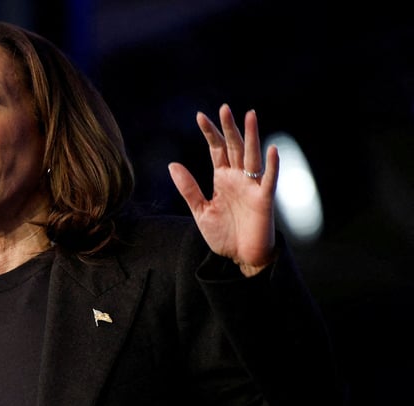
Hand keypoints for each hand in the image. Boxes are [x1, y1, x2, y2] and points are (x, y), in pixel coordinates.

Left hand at [167, 103, 279, 276]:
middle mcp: (238, 178)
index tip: (199, 115)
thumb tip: (172, 164)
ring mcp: (252, 187)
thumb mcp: (200, 211)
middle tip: (224, 107)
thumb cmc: (223, 235)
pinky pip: (269, 180)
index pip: (216, 150)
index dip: (209, 133)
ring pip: (252, 156)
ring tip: (250, 115)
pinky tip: (272, 150)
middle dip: (229, 128)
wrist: (240, 258)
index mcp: (222, 179)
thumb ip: (188, 188)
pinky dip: (272, 166)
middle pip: (234, 147)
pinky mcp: (264, 200)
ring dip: (252, 137)